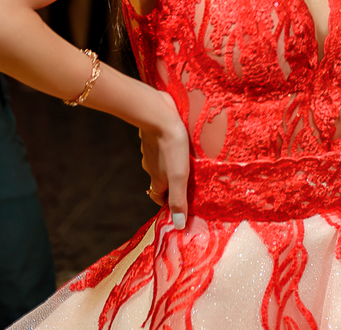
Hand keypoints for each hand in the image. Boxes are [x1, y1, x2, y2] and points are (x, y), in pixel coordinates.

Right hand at [139, 92, 189, 228]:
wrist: (158, 113)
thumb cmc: (172, 145)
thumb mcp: (179, 175)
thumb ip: (178, 199)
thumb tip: (178, 225)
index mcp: (157, 179)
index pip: (160, 197)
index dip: (169, 201)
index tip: (181, 202)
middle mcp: (151, 166)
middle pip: (161, 179)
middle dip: (173, 182)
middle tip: (189, 180)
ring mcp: (150, 150)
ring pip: (160, 162)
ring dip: (172, 164)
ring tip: (187, 160)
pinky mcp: (153, 135)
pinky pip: (161, 146)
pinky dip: (168, 148)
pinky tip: (179, 142)